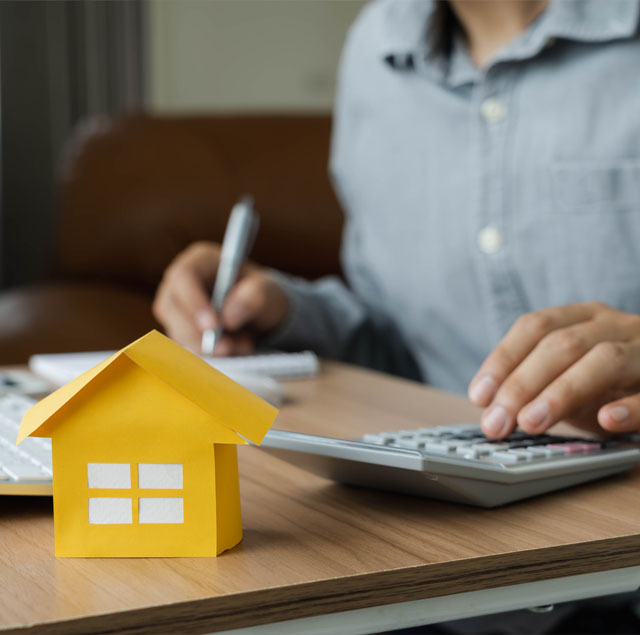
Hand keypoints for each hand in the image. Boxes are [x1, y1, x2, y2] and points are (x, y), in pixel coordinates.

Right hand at [153, 241, 288, 354]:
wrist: (261, 314)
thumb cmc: (262, 294)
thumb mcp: (268, 291)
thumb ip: (254, 297)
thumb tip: (229, 317)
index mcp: (199, 261)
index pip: (183, 277)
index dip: (194, 302)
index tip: (214, 325)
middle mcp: (180, 283)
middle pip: (171, 308)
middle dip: (198, 333)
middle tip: (228, 347)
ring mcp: (176, 309)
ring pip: (176, 332)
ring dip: (208, 347)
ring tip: (242, 346)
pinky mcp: (179, 332)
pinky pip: (185, 347)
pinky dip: (209, 355)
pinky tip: (234, 350)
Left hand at [467, 302, 639, 438]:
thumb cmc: (613, 380)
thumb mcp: (572, 375)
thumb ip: (538, 384)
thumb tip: (492, 409)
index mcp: (584, 317)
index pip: (535, 327)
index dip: (503, 360)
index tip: (479, 396)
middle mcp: (616, 325)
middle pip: (562, 345)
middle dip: (522, 385)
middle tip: (496, 423)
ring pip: (605, 360)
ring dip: (562, 392)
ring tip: (531, 423)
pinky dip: (630, 406)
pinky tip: (605, 420)